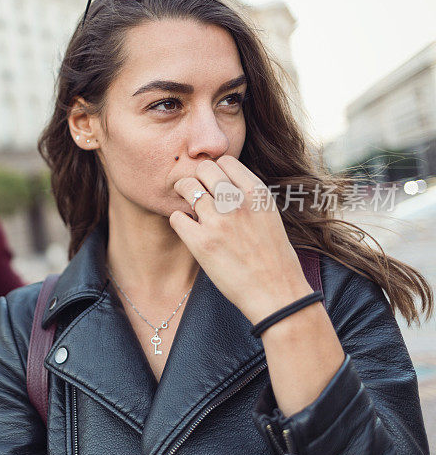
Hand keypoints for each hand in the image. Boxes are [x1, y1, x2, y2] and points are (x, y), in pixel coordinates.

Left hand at [168, 155, 312, 323]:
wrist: (277, 293)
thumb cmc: (273, 256)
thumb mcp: (269, 215)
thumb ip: (248, 195)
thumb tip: (222, 180)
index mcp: (257, 193)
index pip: (225, 160)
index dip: (216, 171)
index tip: (214, 185)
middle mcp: (237, 202)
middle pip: (203, 168)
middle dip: (197, 178)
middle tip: (197, 194)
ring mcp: (218, 222)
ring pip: (185, 187)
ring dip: (184, 197)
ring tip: (191, 210)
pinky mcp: (202, 243)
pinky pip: (176, 217)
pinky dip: (179, 222)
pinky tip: (189, 230)